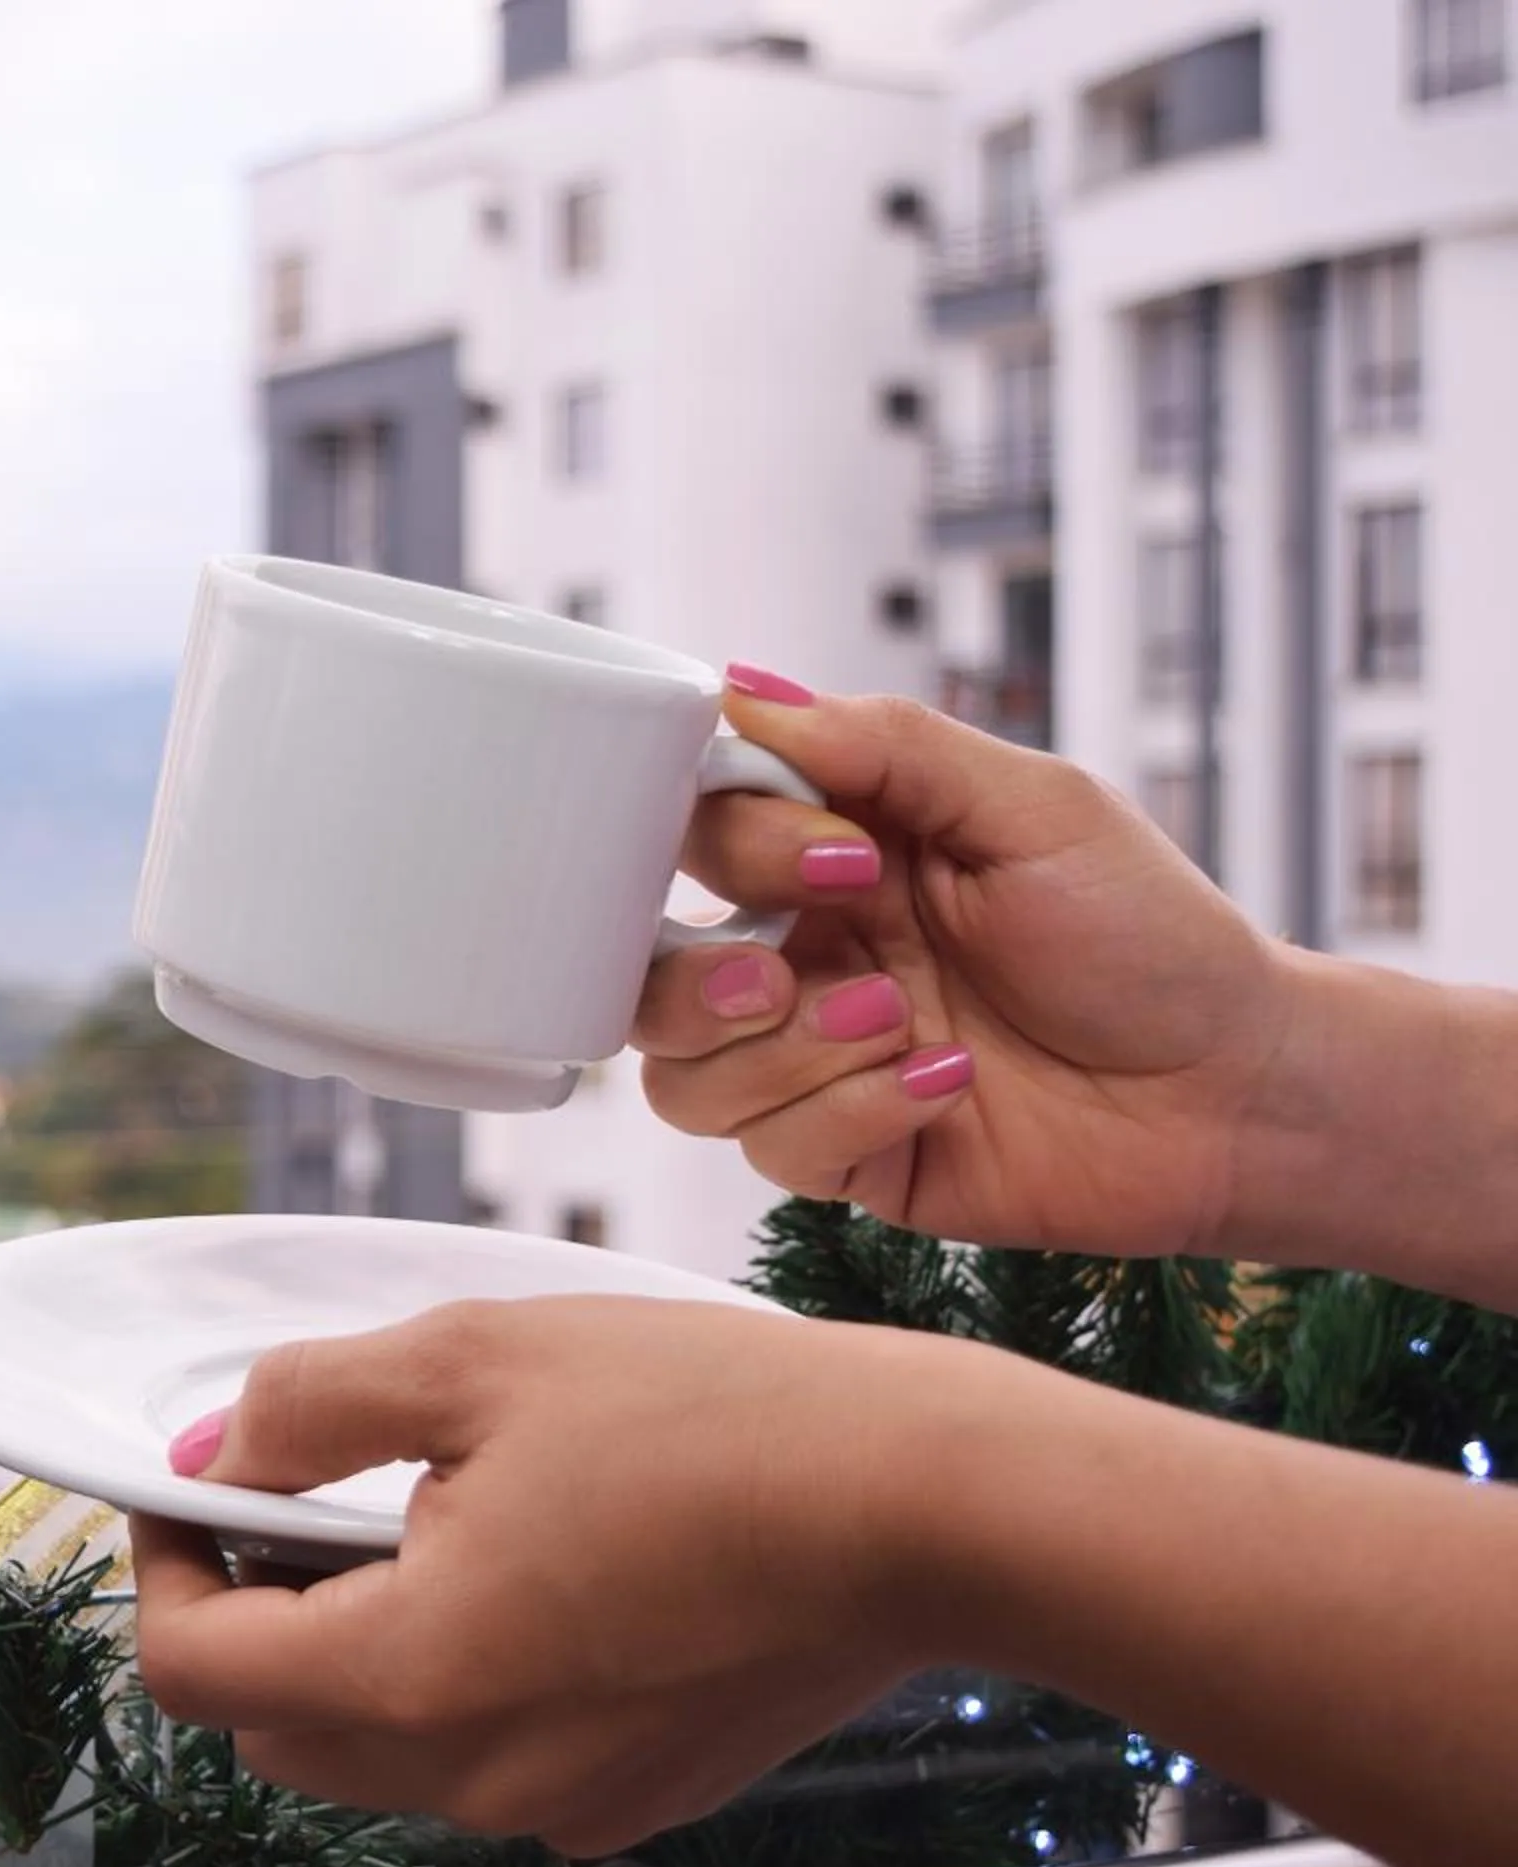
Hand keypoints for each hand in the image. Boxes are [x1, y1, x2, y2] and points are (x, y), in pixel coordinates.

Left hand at [135, 1295, 1517, 1866]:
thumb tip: (216, 1447)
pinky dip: (459, 1675)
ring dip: (353, 1645)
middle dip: (251, 1613)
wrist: (929, 1505)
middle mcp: (476, 1777)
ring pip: (379, 1751)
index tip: (188, 1484)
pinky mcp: (637, 1795)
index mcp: (413, 1676)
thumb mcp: (476, 1358)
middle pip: (276, 1730)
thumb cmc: (715, 1417)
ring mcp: (562, 1803)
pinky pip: (489, 1756)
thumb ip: (312, 1405)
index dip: (162, 1566)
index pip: (193, 1671)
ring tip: (420, 1509)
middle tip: (289, 1490)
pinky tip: (529, 1561)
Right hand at [635, 665, 1293, 1255]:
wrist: (1239, 1090)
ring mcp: (815, 1064)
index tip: (840, 854)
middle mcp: (805, 958)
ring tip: (895, 1024)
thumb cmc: (1152, 937)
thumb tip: (742, 690)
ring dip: (778, 1052)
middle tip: (786, 972)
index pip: (696, 832)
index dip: (733, 841)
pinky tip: (948, 1085)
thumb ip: (887, 746)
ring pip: (681, 1078)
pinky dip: (852, 1112)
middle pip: (646, 971)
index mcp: (834, 857)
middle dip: (699, 977)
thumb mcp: (1034, 806)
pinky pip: (772, 1150)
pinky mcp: (847, 1157)